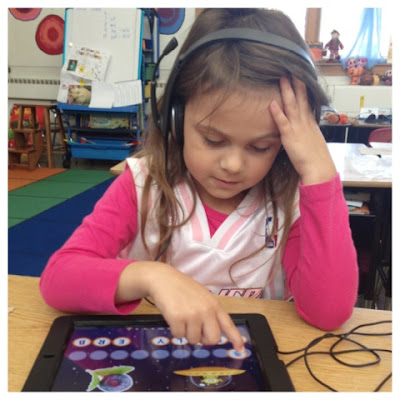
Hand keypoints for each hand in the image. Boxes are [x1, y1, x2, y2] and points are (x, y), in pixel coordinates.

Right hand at [116, 261, 244, 352]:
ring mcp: (192, 314)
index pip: (228, 324)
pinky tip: (173, 317)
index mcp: (214, 304)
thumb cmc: (183, 289)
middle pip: (213, 339)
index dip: (235, 339)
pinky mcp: (177, 318)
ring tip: (182, 317)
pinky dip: (175, 330)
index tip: (241, 350)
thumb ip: (210, 313)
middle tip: (196, 331)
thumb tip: (214, 335)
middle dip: (204, 339)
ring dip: (186, 333)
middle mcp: (206, 310)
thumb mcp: (203, 297)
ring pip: (194, 340)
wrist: (164, 279)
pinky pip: (179, 336)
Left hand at [269, 77, 336, 184]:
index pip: (305, 101)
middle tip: (291, 68)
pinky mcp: (290, 137)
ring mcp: (298, 128)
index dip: (303, 88)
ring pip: (292, 106)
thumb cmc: (315, 158)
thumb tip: (301, 129)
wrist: (319, 168)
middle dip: (296, 83)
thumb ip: (305, 132)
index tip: (300, 76)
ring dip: (287, 91)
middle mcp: (304, 122)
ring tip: (282, 78)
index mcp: (309, 122)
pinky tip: (273, 103)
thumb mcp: (312, 141)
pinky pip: (283, 123)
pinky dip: (278, 113)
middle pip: (300, 98)